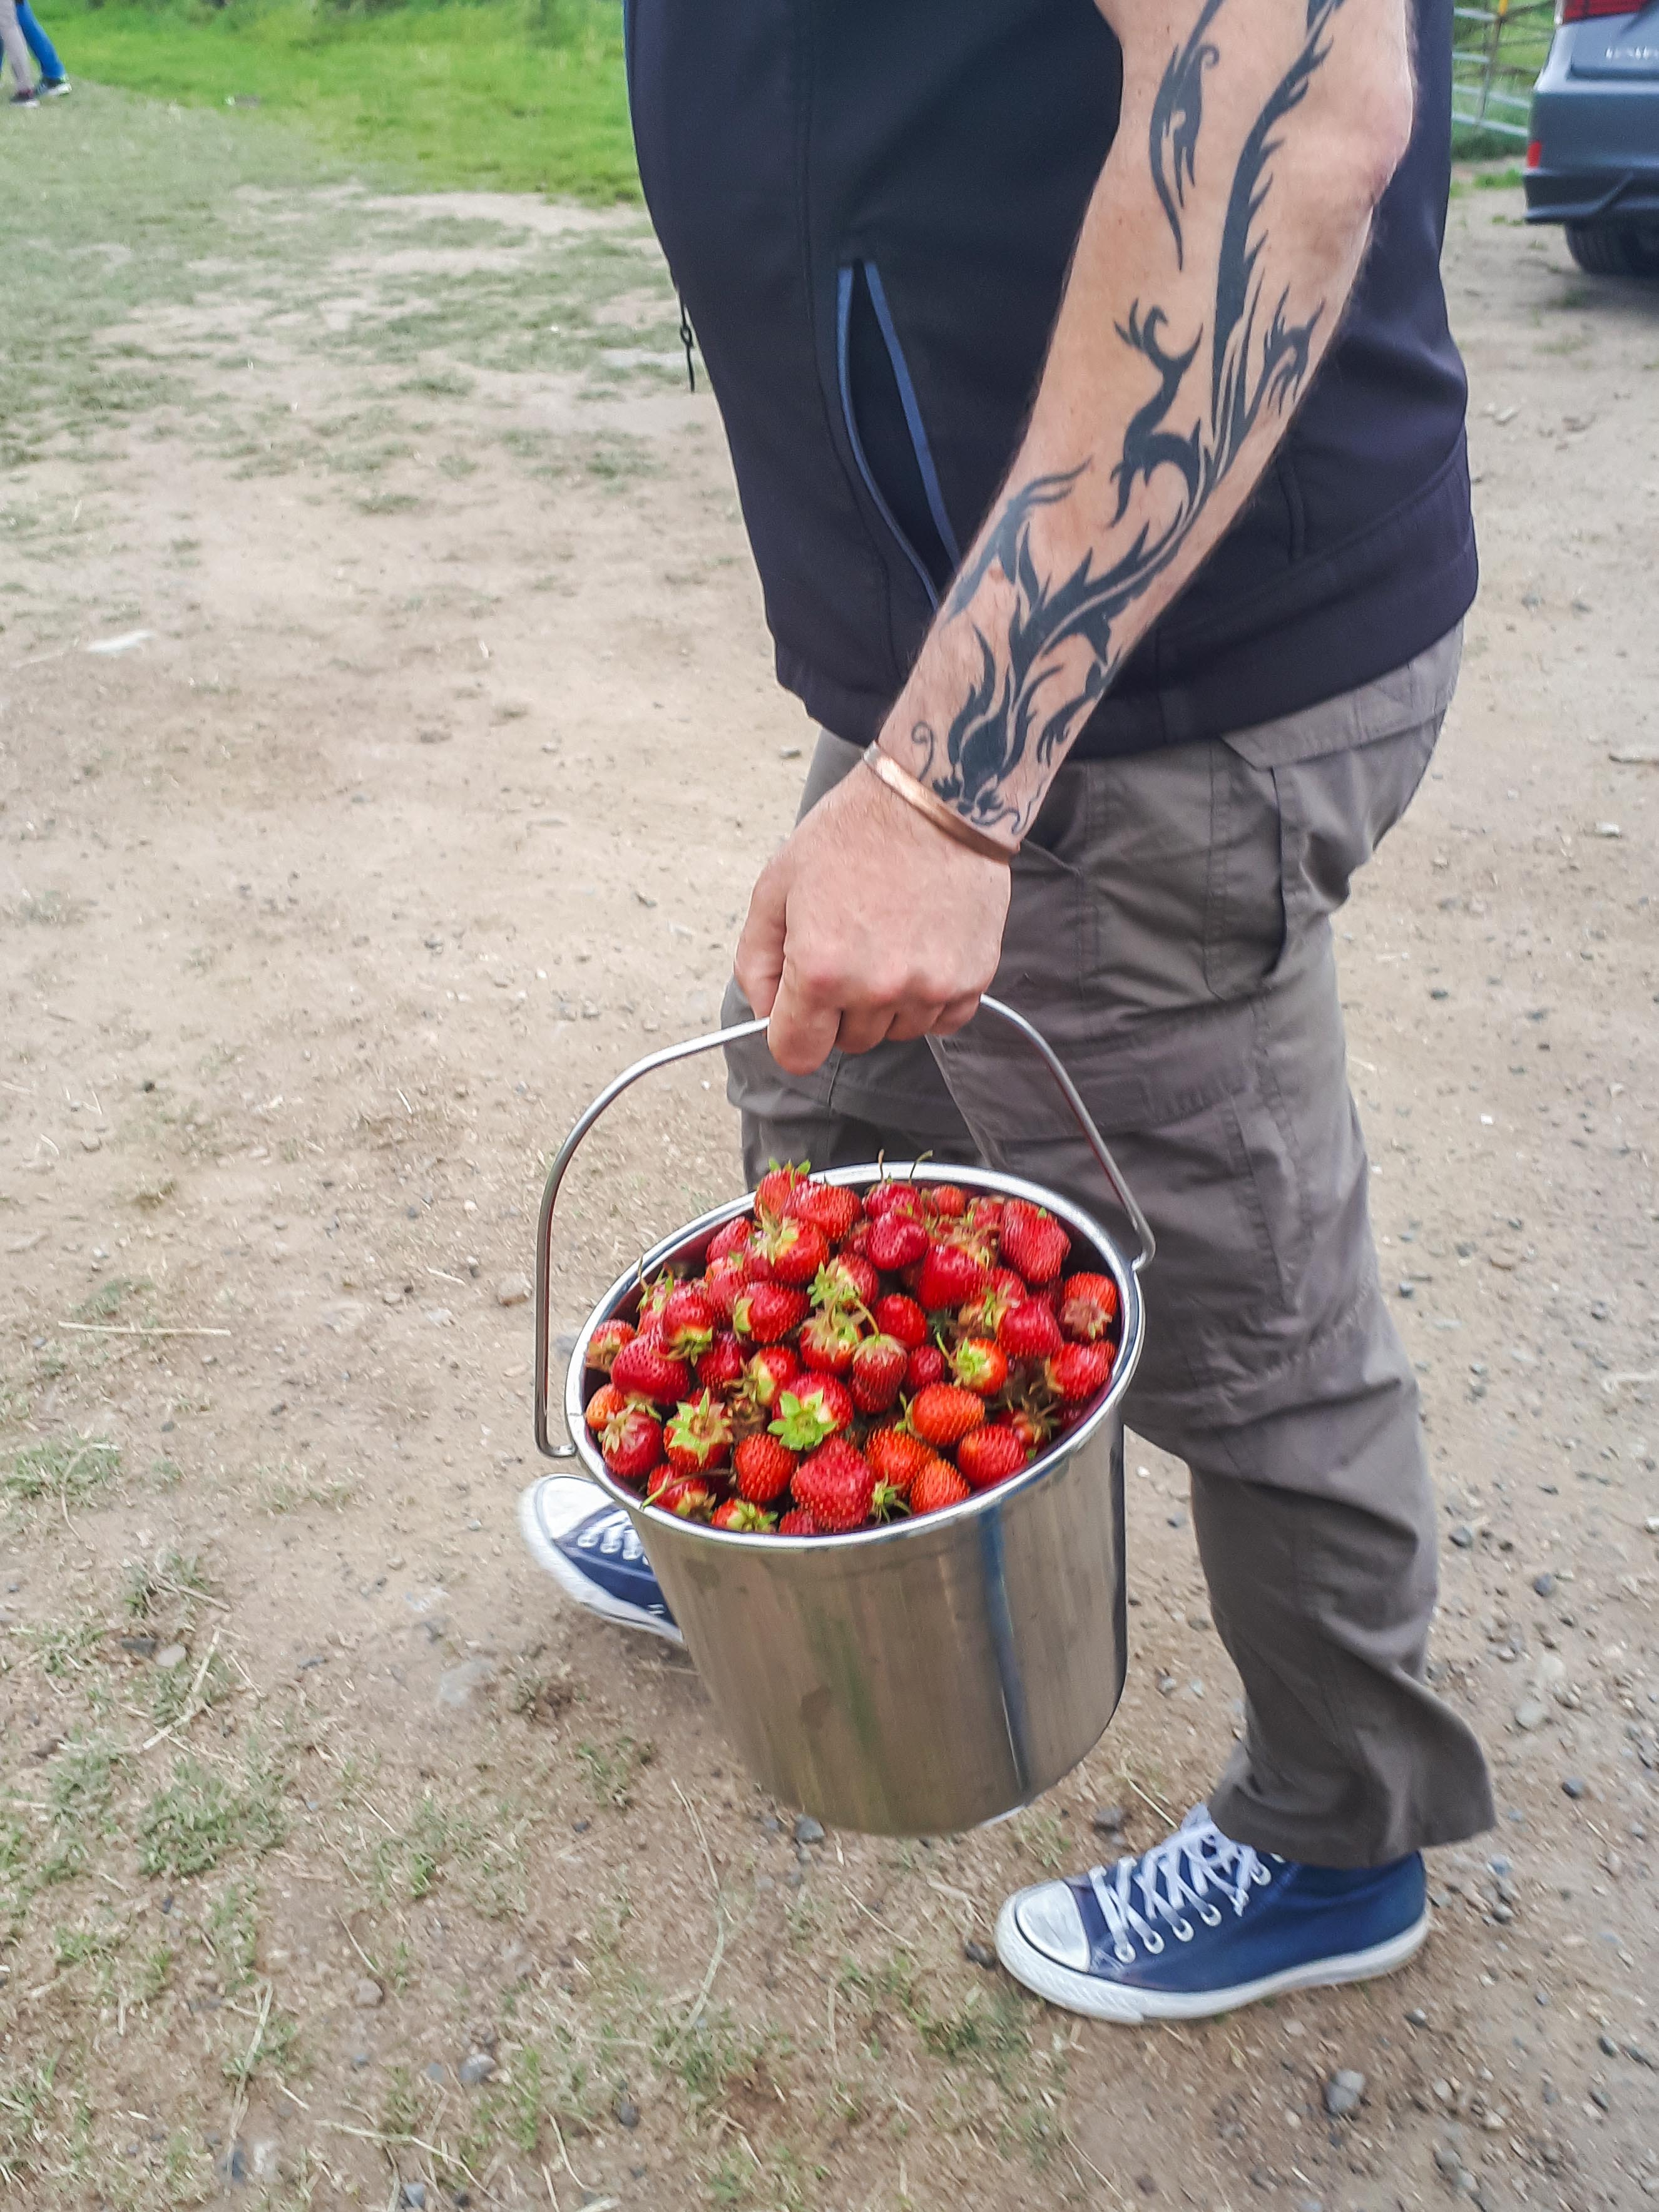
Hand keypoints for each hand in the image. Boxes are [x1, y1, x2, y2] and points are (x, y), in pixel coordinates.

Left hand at [734, 761, 1010, 1076]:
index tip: (800, 1012)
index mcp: (821, 970)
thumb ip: (756, 959)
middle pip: (849, 1043)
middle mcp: (877, 989)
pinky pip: (943, 1020)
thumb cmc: (853, 833)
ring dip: (888, 1002)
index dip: (793, 1034)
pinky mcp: (973, 979)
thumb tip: (764, 1011)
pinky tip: (923, 947)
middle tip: (850, 948)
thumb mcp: (776, 885)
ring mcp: (931, 987)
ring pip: (897, 1032)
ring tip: (890, 939)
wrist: (937, 798)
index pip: (798, 1054)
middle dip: (840, 1010)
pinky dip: (930, 997)